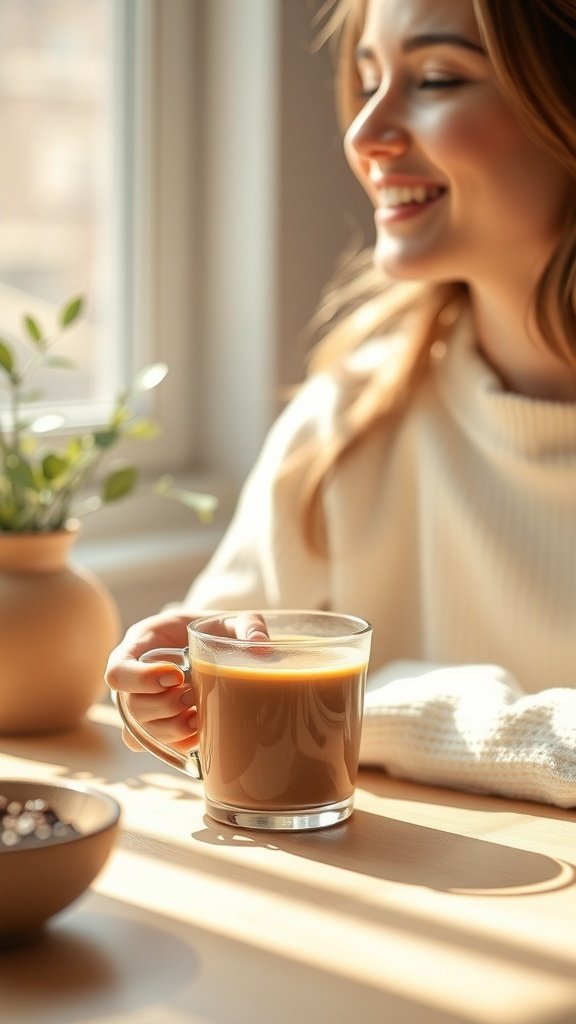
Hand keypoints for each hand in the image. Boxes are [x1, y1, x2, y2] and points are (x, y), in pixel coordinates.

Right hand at [105, 609, 268, 751]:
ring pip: (138, 733)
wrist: (215, 645)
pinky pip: (155, 747)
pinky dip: (178, 744)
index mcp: (140, 645)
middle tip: (193, 696)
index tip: (176, 675)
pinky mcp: (159, 726)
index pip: (117, 671)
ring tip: (199, 715)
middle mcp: (134, 679)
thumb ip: (248, 626)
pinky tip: (201, 731)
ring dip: (171, 729)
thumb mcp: (231, 621)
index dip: (141, 679)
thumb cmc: (216, 629)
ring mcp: (143, 706)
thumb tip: (260, 646)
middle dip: (165, 706)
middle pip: (129, 707)